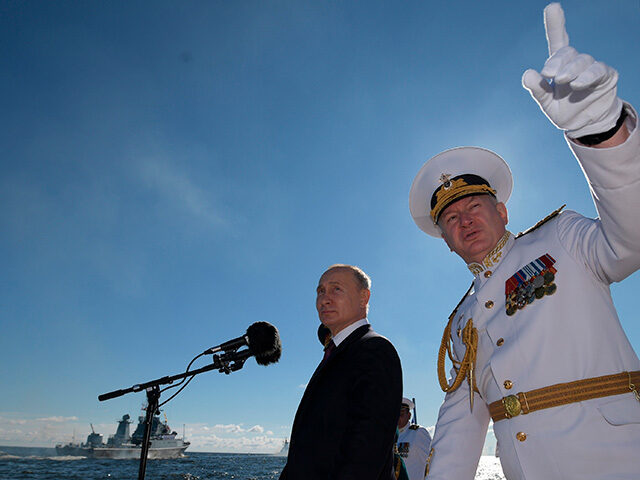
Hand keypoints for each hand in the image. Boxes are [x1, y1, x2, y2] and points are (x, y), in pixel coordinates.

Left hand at [522, 3, 621, 137]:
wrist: (584, 125)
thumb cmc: (564, 111)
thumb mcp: (547, 103)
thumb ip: (537, 90)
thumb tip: (527, 74)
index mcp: (559, 67)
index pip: (558, 42)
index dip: (555, 24)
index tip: (552, 7)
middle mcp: (575, 64)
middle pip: (567, 52)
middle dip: (557, 62)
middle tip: (550, 75)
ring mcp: (591, 68)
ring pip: (582, 61)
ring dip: (572, 70)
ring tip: (564, 81)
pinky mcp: (606, 75)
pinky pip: (597, 70)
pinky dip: (587, 76)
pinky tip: (578, 84)